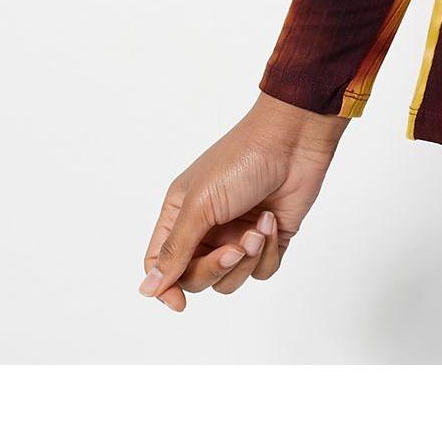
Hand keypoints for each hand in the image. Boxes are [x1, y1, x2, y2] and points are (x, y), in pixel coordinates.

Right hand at [139, 92, 350, 311]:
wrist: (294, 140)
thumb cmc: (241, 160)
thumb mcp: (200, 204)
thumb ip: (175, 249)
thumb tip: (147, 289)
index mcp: (181, 214)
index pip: (160, 264)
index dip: (165, 287)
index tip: (179, 302)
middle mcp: (207, 228)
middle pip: (196, 277)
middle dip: (217, 267)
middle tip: (237, 247)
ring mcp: (238, 234)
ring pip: (231, 279)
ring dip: (247, 260)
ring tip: (259, 228)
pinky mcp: (269, 239)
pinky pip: (262, 270)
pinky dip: (269, 253)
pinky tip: (273, 222)